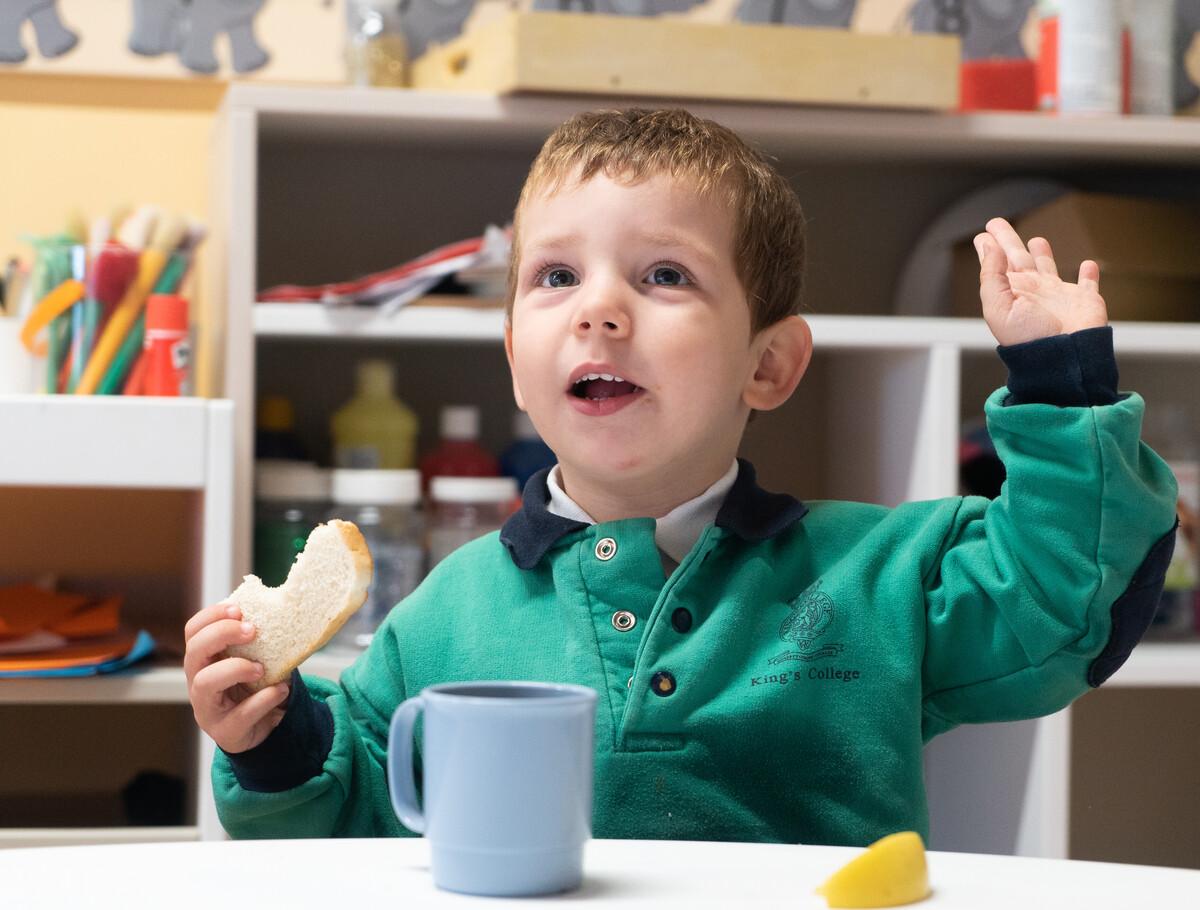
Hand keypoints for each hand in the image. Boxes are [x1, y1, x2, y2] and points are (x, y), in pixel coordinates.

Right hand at [184, 602, 289, 753]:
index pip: (193, 632)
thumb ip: (257, 643)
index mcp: (204, 662)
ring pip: (204, 683)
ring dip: (235, 668)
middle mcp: (198, 683)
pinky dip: (263, 699)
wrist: (262, 730)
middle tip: (251, 631)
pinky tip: (280, 689)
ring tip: (261, 668)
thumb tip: (282, 615)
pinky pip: (240, 714)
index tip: (237, 610)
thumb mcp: (253, 662)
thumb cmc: (254, 689)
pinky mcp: (226, 732)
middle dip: (220, 635)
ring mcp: (208, 710)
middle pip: (193, 653)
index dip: (210, 617)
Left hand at [975, 217, 1107, 346]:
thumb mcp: (999, 308)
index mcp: (1011, 293)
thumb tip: (989, 247)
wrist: (1063, 358)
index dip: (989, 249)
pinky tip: (1088, 265)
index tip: (982, 236)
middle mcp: (1033, 292)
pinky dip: (1089, 274)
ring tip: (1036, 240)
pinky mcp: (1085, 300)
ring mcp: (1058, 296)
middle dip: (1008, 241)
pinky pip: (1088, 284)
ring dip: (1043, 254)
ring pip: (1049, 268)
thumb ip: (992, 276)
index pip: (996, 265)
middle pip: (1018, 259)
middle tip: (997, 224)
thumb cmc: (1029, 339)